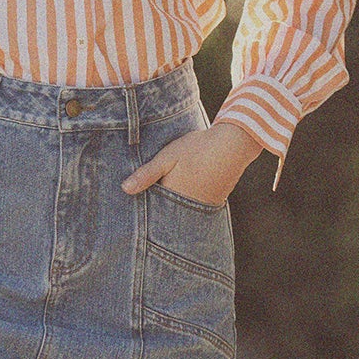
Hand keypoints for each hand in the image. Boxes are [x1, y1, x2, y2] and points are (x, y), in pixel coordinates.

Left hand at [121, 121, 264, 207]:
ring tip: (166, 200)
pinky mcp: (215, 202)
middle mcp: (188, 208)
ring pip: (182, 211)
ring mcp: (203, 207)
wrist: (233, 144)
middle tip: (145, 208)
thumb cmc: (197, 148)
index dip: (144, 209)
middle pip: (167, 214)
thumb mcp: (167, 157)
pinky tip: (186, 193)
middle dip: (158, 212)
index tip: (132, 209)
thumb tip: (125, 189)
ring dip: (174, 207)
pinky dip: (188, 203)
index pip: (152, 211)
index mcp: (173, 197)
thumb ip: (147, 174)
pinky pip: (196, 207)